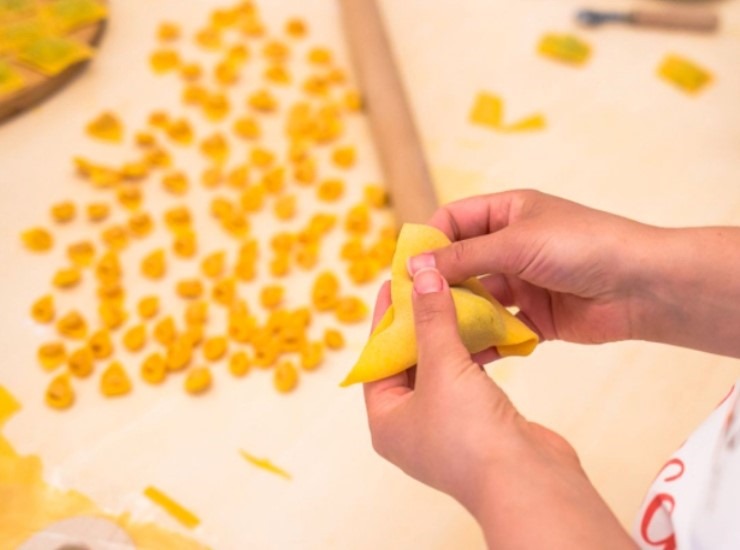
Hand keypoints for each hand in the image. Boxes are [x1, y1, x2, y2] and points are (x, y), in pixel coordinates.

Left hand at [364, 271, 633, 547]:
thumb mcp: (443, 368)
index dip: (386, 319)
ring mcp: (446, 427)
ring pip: (439, 369)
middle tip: (425, 283)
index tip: (396, 283)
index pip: (377, 359)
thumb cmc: (469, 434)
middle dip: (417, 323)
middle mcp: (411, 426)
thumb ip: (432, 321)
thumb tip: (423, 276)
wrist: (528, 482)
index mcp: (386, 421)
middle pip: (407, 362)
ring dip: (446, 335)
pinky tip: (478, 325)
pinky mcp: (478, 424)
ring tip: (451, 295)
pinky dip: (470, 353)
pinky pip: (466, 378)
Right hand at [409, 189, 651, 344]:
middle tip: (411, 308)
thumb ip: (464, 257)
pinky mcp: (535, 316)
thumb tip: (414, 265)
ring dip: (459, 314)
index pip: (453, 221)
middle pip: (461, 263)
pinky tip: (465, 352)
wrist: (642, 286)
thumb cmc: (582, 246)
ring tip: (432, 334)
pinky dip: (485, 339)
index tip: (406, 268)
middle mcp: (511, 246)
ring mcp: (523, 282)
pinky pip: (501, 327)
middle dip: (438, 284)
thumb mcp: (516, 243)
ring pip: (478, 298)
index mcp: (507, 213)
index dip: (428, 241)